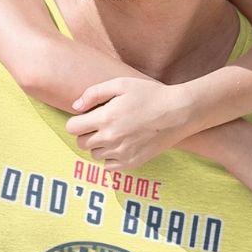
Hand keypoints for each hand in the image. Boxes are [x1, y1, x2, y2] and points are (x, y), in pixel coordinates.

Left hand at [66, 77, 193, 169]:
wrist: (179, 112)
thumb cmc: (149, 94)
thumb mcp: (120, 84)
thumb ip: (93, 94)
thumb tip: (75, 107)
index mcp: (104, 118)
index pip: (72, 128)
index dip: (76, 122)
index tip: (86, 117)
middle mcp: (110, 138)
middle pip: (81, 143)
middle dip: (86, 133)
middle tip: (100, 124)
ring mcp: (121, 153)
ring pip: (94, 154)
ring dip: (98, 145)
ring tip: (114, 133)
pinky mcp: (132, 163)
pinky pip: (109, 166)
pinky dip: (110, 158)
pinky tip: (120, 145)